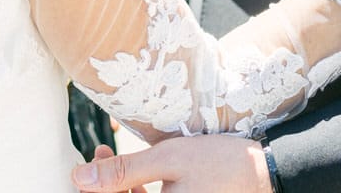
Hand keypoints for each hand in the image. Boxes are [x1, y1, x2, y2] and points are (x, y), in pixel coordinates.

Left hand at [72, 136, 268, 191]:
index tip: (87, 163)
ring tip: (110, 152)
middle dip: (103, 186)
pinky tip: (135, 170)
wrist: (261, 171)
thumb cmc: (218, 162)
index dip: (91, 191)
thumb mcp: (167, 159)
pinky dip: (135, 191)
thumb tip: (79, 178)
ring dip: (117, 186)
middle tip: (99, 152)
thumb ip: (122, 172)